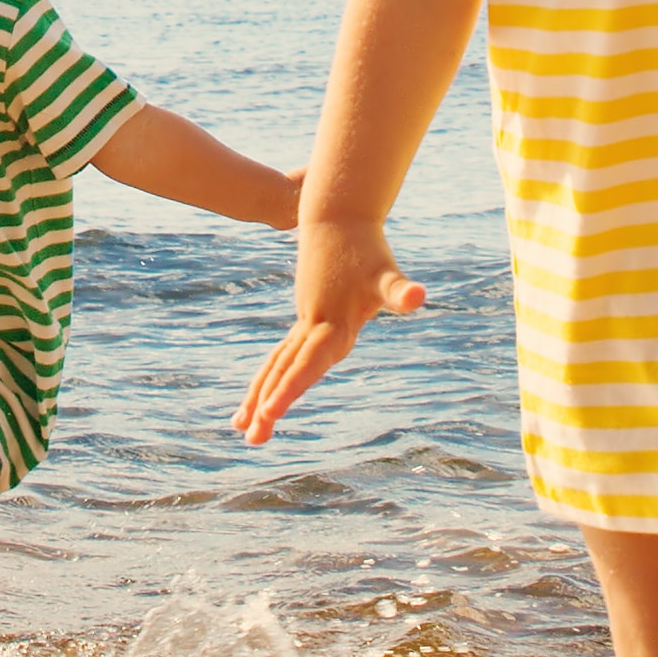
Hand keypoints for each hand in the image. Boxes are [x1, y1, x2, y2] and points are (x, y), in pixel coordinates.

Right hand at [232, 216, 429, 444]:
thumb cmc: (367, 249)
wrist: (336, 218)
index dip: (290, 389)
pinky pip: (282, 355)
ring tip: (240, 428)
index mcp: (330, 324)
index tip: (271, 414)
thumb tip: (417, 298)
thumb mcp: (386, 273)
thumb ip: (399, 290)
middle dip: (267, 406)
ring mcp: (305, 322)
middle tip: (251, 438)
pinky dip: (268, 377)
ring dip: (258, 396)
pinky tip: (259, 399)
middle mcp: (312, 326)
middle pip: (285, 371)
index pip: (307, 364)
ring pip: (276, 364)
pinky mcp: (305, 318)